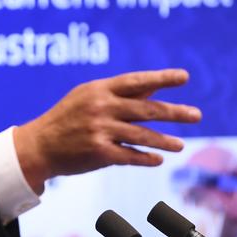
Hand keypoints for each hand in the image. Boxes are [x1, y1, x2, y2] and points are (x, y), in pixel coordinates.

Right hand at [14, 69, 201, 192]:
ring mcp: (100, 130)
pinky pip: (130, 156)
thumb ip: (120, 93)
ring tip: (180, 145)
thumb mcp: (88, 97)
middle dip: (175, 112)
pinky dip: (146, 158)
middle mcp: (101, 107)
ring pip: (143, 135)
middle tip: (196, 114)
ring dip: (165, 141)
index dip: (161, 78)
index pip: (136, 81)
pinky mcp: (99, 152)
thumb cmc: (67, 118)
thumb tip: (154, 87)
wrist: (40, 145)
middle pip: (147, 109)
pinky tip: (158, 160)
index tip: (184, 76)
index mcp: (99, 90)